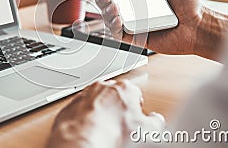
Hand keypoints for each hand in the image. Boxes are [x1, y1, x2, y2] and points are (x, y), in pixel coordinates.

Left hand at [47, 80, 164, 147]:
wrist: (83, 140)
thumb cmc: (113, 133)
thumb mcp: (148, 130)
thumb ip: (155, 121)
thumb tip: (156, 121)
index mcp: (125, 88)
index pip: (136, 95)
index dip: (137, 111)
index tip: (136, 121)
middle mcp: (103, 87)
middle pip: (115, 97)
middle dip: (118, 110)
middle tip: (120, 127)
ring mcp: (85, 96)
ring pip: (96, 103)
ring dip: (100, 114)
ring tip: (104, 131)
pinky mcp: (70, 107)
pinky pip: (81, 112)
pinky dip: (84, 120)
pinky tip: (90, 132)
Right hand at [93, 0, 207, 55]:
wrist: (200, 26)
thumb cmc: (191, 6)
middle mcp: (136, 12)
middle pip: (111, 4)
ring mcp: (136, 25)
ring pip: (112, 19)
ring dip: (106, 9)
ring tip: (111, 2)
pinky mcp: (138, 39)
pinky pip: (120, 33)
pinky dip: (114, 26)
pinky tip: (117, 18)